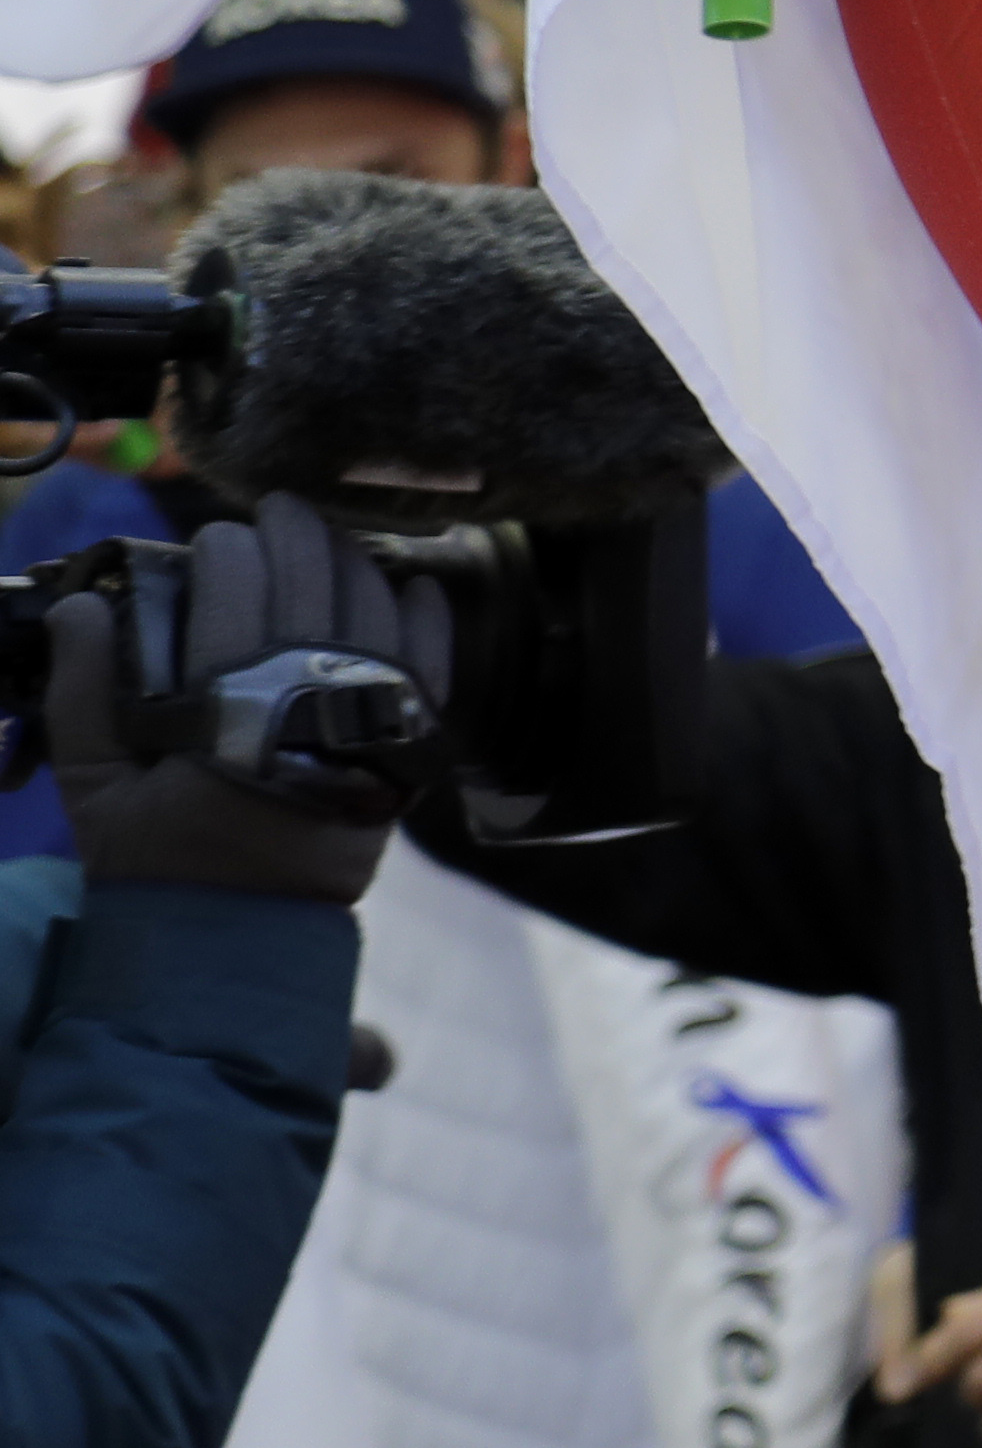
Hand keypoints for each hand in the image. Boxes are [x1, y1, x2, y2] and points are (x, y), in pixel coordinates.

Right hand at [46, 492, 450, 905]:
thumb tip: (82, 609)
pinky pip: (433, 664)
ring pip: (377, 607)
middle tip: (277, 510)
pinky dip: (426, 618)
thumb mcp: (96, 787)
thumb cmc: (158, 861)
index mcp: (229, 708)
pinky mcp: (409, 750)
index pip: (237, 592)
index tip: (216, 538)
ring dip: (354, 560)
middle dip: (293, 533)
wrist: (237, 936)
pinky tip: (412, 584)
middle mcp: (309, 704)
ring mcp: (370, 723)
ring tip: (328, 538)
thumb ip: (82, 695)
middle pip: (314, 581)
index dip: (227, 550)